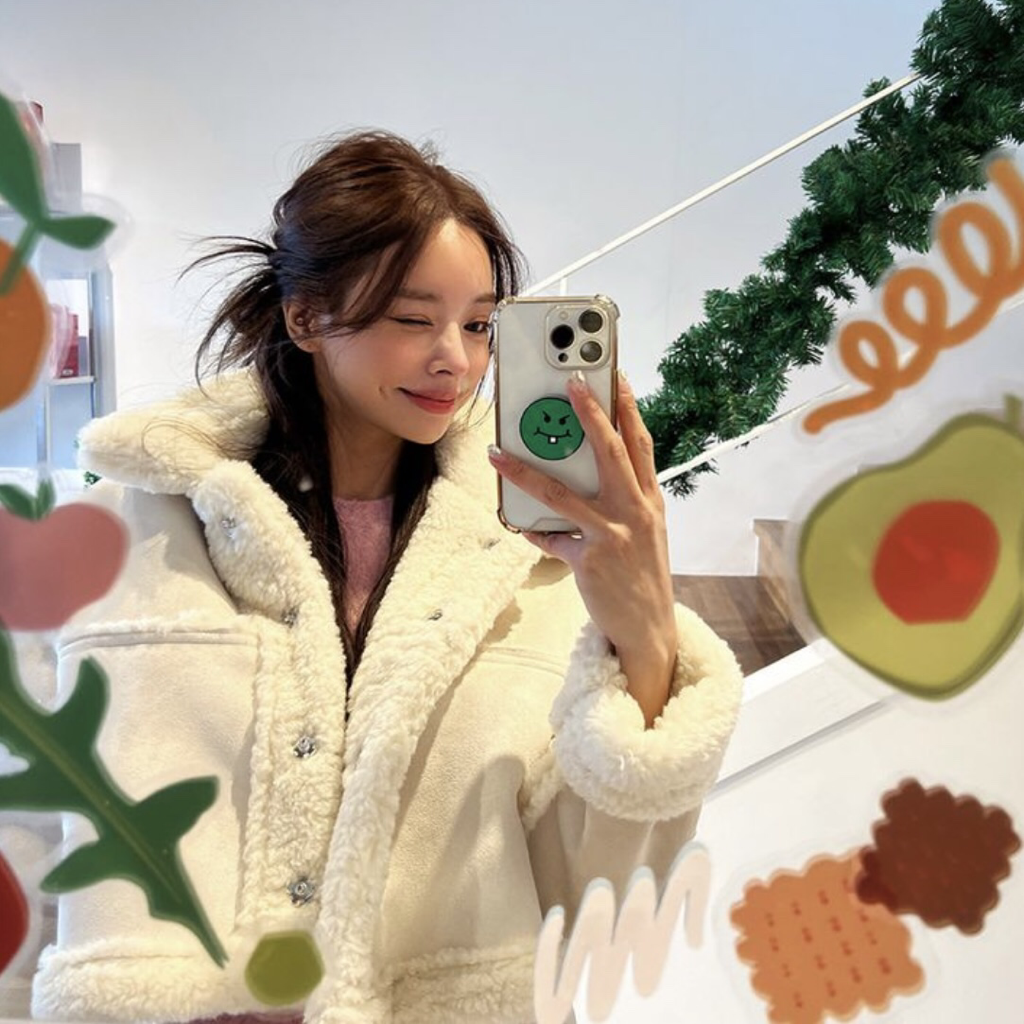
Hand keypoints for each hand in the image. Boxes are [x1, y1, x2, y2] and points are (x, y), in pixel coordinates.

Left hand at [488, 371, 677, 726]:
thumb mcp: (645, 533)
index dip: (628, 407)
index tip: (614, 375)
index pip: (640, 444)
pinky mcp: (588, 561)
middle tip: (572, 381)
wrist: (649, 630)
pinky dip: (531, 532)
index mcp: (650, 501)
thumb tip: (586, 476)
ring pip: (562, 494)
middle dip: (591, 413)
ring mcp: (612, 536)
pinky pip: (549, 540)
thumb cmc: (642, 576)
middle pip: (611, 453)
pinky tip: (514, 523)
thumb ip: (623, 501)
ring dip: (525, 470)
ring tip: (498, 452)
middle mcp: (635, 512)